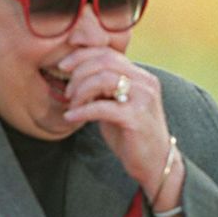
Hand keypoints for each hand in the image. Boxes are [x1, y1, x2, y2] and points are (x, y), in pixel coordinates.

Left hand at [58, 48, 184, 216]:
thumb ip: (103, 88)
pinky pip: (102, 107)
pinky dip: (82, 110)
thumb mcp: (117, 105)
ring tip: (72, 105)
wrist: (155, 163)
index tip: (63, 66)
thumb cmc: (131, 135)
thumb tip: (76, 74)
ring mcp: (143, 98)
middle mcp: (145, 82)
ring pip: (103, 79)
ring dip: (80, 91)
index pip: (108, 53)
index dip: (82, 55)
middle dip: (79, 73)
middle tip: (68, 92)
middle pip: (104, 61)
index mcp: (141, 76)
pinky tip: (71, 116)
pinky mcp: (136, 118)